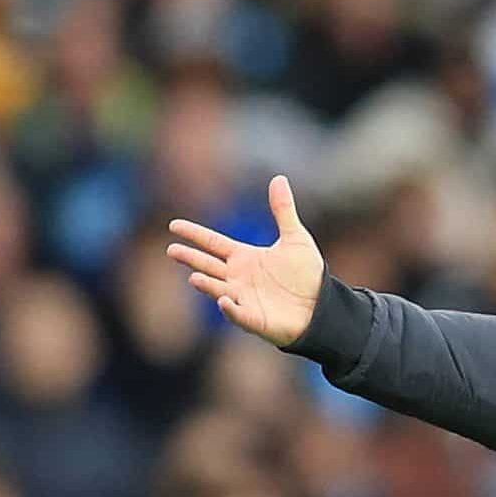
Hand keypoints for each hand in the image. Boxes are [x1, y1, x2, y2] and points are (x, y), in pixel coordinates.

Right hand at [165, 175, 323, 347]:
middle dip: (190, 259)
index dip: (195, 234)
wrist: (324, 306)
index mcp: (245, 257)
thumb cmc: (308, 275)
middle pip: (208, 265)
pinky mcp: (255, 318)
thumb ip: (283, 210)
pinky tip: (224, 301)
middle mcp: (239, 277)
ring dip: (207, 284)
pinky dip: (230, 309)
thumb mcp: (296, 238)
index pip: (213, 243)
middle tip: (172, 250)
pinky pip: (238, 313)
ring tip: (194, 277)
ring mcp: (244, 298)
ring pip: (218, 289)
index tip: (174, 225)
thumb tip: (279, 178)